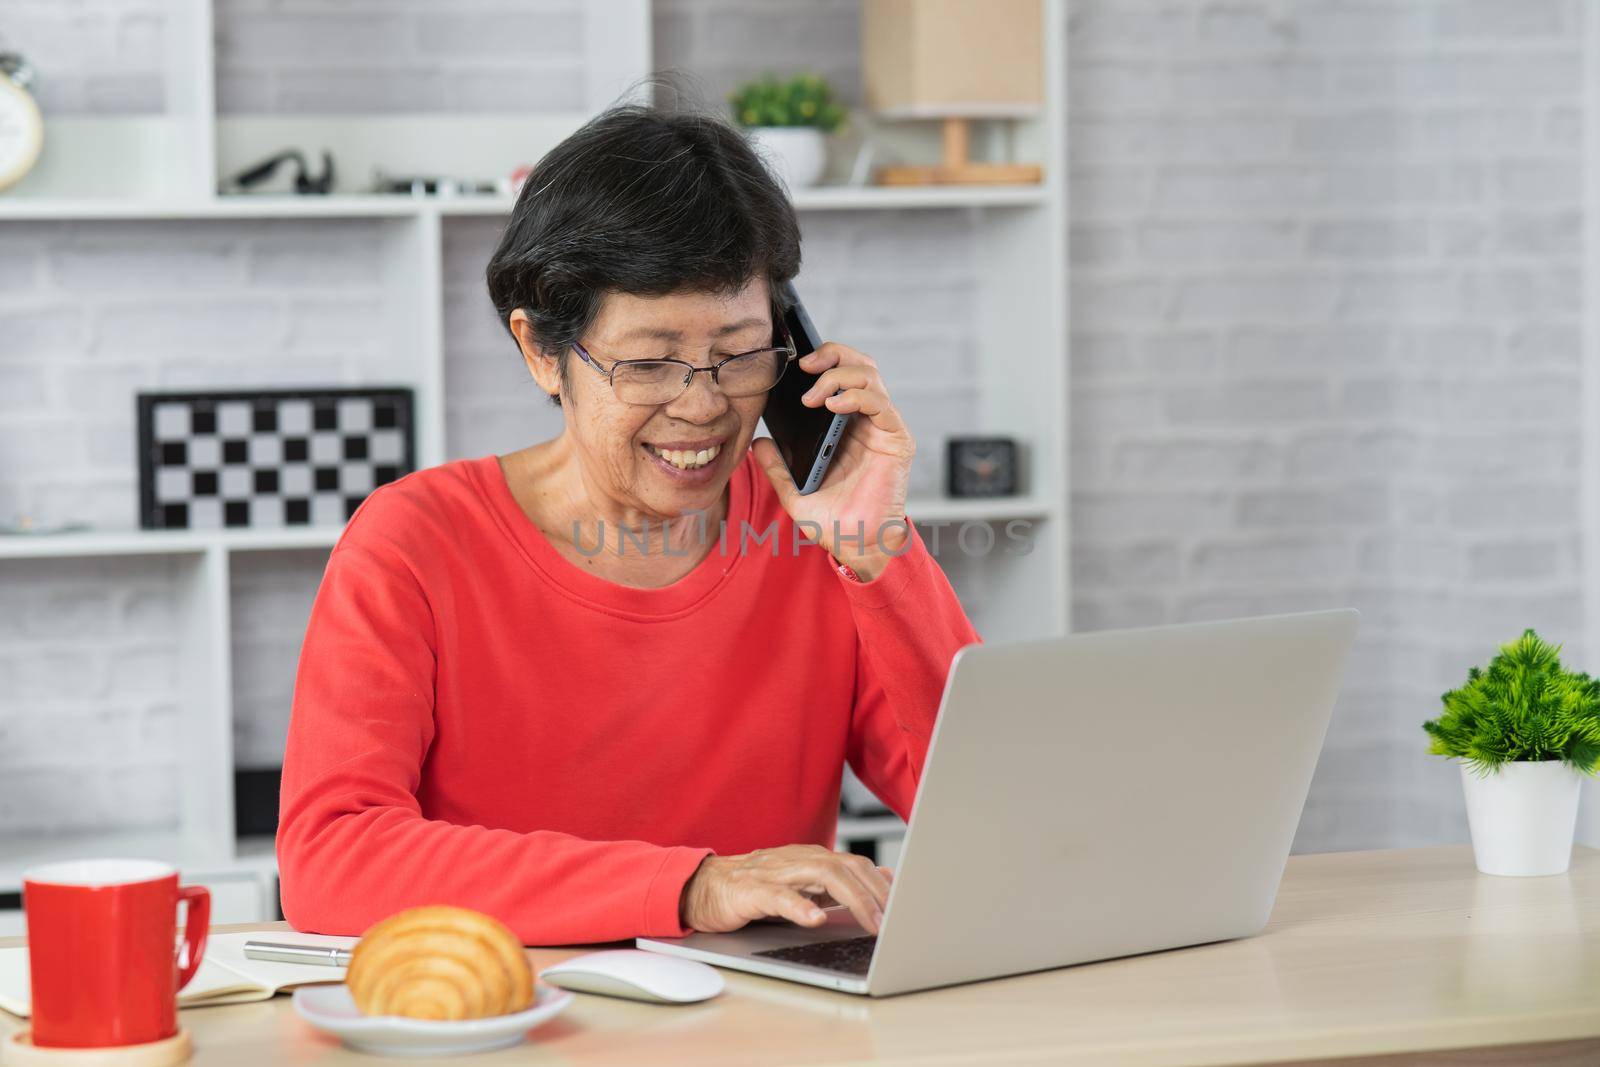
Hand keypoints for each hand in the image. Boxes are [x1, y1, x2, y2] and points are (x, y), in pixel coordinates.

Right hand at [679, 844, 895, 934]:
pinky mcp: (752, 890)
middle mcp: (798, 859)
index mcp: (812, 858)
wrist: (703, 886)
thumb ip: (838, 882)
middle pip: (847, 868)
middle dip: (876, 893)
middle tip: (896, 920)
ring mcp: (776, 872)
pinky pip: (780, 896)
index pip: (857, 865)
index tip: (907, 904)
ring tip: (872, 921)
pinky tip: (816, 919)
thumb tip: (882, 879)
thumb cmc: (754, 887)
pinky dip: (800, 906)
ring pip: (823, 875)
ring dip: (853, 899)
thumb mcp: (802, 884)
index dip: (883, 884)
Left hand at [752, 343, 914, 581]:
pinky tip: (833, 405)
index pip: (840, 374)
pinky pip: (880, 404)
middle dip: (832, 355)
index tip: (792, 366)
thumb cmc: (834, 522)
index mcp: (845, 427)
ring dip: (839, 375)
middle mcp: (866, 421)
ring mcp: (883, 428)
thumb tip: (758, 442)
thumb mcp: (795, 492)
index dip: (821, 360)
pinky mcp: (896, 440)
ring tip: (814, 395)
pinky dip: (856, 396)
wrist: (857, 546)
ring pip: (870, 376)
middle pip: (858, 365)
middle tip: (804, 366)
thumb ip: (776, 467)